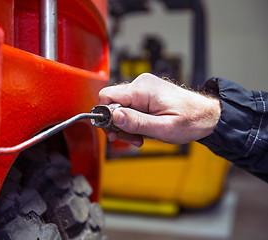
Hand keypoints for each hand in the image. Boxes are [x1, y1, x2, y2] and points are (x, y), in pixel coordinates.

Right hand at [99, 73, 220, 146]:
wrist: (208, 116)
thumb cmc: (191, 121)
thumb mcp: (163, 128)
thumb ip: (137, 122)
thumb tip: (113, 116)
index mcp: (143, 90)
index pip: (107, 96)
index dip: (106, 116)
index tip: (114, 133)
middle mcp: (141, 84)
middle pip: (113, 103)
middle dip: (118, 124)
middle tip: (131, 139)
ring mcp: (144, 88)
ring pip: (120, 107)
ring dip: (127, 125)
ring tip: (141, 136)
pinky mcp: (146, 94)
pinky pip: (130, 107)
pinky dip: (134, 121)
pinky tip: (145, 130)